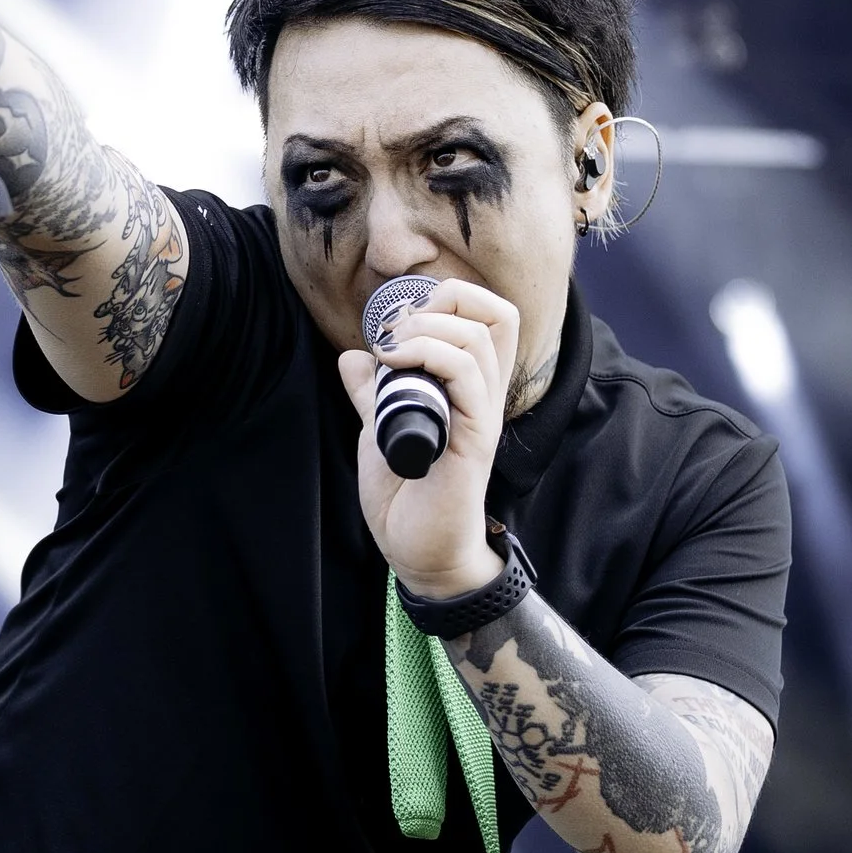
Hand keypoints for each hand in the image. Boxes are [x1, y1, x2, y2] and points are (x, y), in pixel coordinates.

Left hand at [337, 280, 521, 598]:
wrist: (415, 552)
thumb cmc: (405, 497)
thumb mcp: (379, 431)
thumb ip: (372, 394)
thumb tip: (353, 357)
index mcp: (468, 388)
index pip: (489, 317)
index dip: (449, 300)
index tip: (400, 324)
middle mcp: (483, 395)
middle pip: (497, 313)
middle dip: (443, 300)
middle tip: (398, 332)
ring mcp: (481, 414)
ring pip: (480, 335)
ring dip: (427, 327)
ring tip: (393, 350)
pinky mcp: (474, 438)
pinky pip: (466, 375)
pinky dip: (428, 354)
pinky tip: (396, 365)